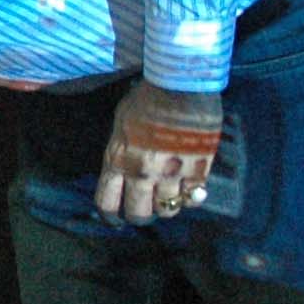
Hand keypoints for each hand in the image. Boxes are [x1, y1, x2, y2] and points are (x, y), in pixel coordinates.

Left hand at [99, 81, 221, 223]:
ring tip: (167, 197)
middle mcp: (141, 172)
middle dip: (139, 215)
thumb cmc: (146, 99)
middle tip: (144, 210)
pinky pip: (193, 199)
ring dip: (167, 206)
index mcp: (117, 160)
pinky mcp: (197, 169)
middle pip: (138, 214)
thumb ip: (120, 152)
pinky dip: (191, 198)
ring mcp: (170, 173)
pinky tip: (190, 190)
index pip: (106, 203)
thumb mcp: (120, 125)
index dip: (111, 216)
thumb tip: (121, 171)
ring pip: (167, 210)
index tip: (115, 218)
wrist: (179, 85)